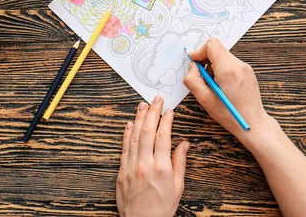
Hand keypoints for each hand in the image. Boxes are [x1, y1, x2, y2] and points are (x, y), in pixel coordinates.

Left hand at [116, 96, 189, 216]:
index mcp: (162, 167)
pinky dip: (126, 134)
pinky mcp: (121, 172)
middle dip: (152, 113)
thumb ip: (180, 162)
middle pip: (148, 131)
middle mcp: (145, 164)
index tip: (169, 110)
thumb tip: (184, 144)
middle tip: (156, 99)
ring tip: (142, 105)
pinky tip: (129, 124)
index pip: (164, 136)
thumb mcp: (178, 186)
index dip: (166, 120)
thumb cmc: (162, 207)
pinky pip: (124, 148)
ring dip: (138, 119)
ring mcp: (131, 167)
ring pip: (135, 137)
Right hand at [184, 38, 277, 147]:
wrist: (252, 123)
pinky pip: (231, 62)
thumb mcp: (204, 99)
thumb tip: (193, 65)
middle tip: (204, 77)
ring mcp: (246, 67)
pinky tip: (223, 85)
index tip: (195, 64)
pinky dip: (223, 69)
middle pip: (217, 48)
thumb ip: (192, 79)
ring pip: (223, 55)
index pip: (212, 45)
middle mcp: (239, 65)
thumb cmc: (229, 114)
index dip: (200, 52)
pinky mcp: (249, 71)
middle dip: (206, 60)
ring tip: (214, 84)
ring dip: (214, 65)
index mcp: (228, 70)